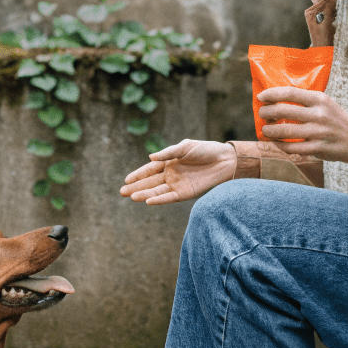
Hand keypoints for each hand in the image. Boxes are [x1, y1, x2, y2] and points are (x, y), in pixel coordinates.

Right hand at [120, 139, 236, 204]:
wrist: (225, 160)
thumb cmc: (206, 150)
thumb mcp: (185, 147)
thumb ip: (168, 153)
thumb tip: (150, 158)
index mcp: (169, 162)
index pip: (149, 170)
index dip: (138, 175)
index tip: (126, 180)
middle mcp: (171, 175)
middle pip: (150, 182)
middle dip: (136, 187)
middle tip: (122, 192)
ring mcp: (177, 185)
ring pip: (157, 191)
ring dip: (144, 194)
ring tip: (131, 197)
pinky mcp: (186, 193)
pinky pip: (169, 197)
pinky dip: (159, 199)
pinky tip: (148, 201)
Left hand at [258, 87, 347, 162]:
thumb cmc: (336, 120)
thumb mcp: (325, 104)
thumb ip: (305, 102)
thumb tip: (275, 100)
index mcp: (320, 99)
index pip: (290, 93)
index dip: (271, 94)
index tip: (261, 97)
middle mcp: (319, 114)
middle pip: (282, 111)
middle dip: (266, 113)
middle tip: (262, 114)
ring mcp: (318, 132)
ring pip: (283, 131)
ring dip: (269, 131)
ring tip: (265, 130)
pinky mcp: (317, 148)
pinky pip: (291, 148)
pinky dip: (279, 145)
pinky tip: (275, 142)